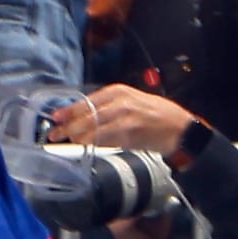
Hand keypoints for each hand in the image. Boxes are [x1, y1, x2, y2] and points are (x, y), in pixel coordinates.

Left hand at [43, 84, 195, 153]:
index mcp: (118, 91)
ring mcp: (125, 116)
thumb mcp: (129, 103)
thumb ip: (107, 108)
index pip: (86, 101)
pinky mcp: (131, 132)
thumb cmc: (155, 116)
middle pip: (86, 115)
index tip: (55, 117)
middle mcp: (120, 101)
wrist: (181, 129)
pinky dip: (94, 144)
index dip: (68, 110)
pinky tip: (86, 147)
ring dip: (78, 137)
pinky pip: (106, 139)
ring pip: (93, 128)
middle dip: (68, 126)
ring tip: (69, 142)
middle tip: (55, 134)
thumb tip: (80, 118)